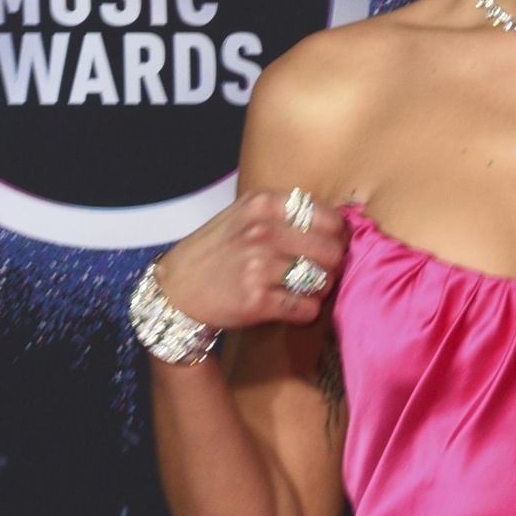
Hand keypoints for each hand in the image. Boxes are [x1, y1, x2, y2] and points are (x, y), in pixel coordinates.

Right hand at [151, 189, 351, 330]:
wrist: (176, 291)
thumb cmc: (215, 252)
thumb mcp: (244, 215)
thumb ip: (285, 214)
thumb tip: (339, 225)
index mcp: (263, 204)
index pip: (330, 218)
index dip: (338, 236)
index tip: (332, 246)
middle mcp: (263, 231)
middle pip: (332, 251)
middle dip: (332, 266)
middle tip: (320, 273)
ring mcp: (259, 266)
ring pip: (324, 281)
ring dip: (320, 290)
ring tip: (304, 289)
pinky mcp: (258, 300)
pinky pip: (307, 308)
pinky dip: (306, 311)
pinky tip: (292, 306)